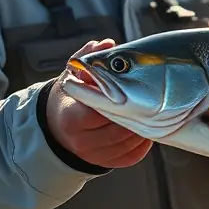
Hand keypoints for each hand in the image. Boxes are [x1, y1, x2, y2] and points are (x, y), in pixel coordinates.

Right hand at [46, 39, 152, 168]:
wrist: (57, 128)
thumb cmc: (70, 96)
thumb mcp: (72, 75)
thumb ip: (88, 58)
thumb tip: (106, 43)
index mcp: (71, 117)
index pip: (99, 110)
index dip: (117, 99)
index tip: (129, 88)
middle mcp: (81, 141)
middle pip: (119, 127)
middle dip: (135, 112)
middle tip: (151, 98)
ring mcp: (93, 156)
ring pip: (128, 142)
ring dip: (143, 127)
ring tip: (151, 111)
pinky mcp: (105, 165)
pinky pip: (131, 155)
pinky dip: (143, 143)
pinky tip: (146, 127)